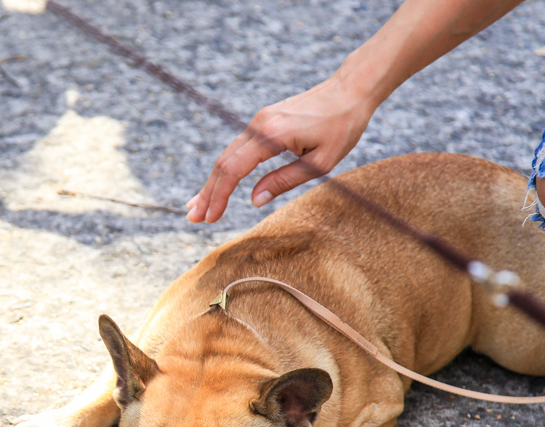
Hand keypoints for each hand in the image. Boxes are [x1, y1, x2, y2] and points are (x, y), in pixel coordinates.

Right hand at [186, 73, 375, 222]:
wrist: (350, 89)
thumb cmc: (342, 126)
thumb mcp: (320, 162)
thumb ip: (284, 181)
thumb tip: (254, 200)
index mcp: (272, 136)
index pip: (234, 170)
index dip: (219, 196)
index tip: (210, 218)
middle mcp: (258, 125)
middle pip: (222, 163)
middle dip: (207, 193)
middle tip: (194, 218)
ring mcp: (258, 121)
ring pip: (226, 155)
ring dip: (212, 183)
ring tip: (198, 206)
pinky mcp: (262, 121)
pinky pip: (237, 148)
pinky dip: (225, 168)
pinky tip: (218, 183)